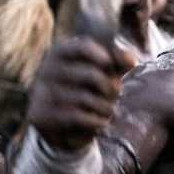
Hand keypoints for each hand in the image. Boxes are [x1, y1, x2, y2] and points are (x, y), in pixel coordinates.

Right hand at [26, 16, 134, 151]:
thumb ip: (115, 63)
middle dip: (111, 87)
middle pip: (91, 75)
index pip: (83, 46)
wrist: (59, 127)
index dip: (102, 55)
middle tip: (116, 94)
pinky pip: (77, 117)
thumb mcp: (100, 73)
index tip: (110, 65)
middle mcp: (47, 70)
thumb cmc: (84, 91)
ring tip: (108, 110)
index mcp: (59, 53)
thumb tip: (131, 60)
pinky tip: (101, 122)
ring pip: (86, 98)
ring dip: (105, 107)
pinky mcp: (42, 114)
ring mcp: (42, 92)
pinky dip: (96, 121)